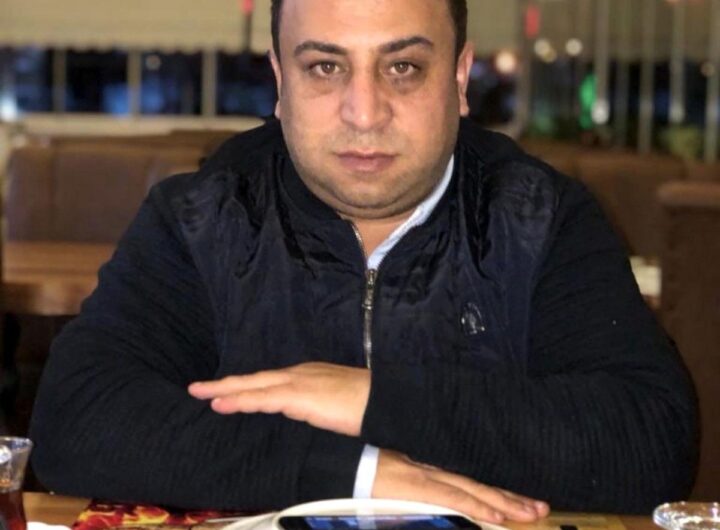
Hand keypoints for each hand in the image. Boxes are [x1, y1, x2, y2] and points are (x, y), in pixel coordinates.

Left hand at [188, 362, 369, 435]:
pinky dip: (240, 400)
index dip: (247, 386)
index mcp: (308, 375)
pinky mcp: (299, 396)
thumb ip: (316, 407)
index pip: (270, 381)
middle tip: (198, 387)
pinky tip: (222, 404)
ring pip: (253, 386)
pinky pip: (262, 399)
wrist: (386, 399)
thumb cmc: (368, 404)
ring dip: (225, 390)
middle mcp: (300, 374)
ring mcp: (299, 382)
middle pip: (255, 379)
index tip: (228, 389)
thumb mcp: (336, 405)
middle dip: (226, 383)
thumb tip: (302, 415)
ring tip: (200, 393)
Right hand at [373, 450, 549, 523]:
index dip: (496, 490)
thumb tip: (429, 488)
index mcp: (431, 466)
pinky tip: (498, 516)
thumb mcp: (395, 470)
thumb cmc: (364, 466)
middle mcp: (435, 469)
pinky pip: (455, 499)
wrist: (346, 461)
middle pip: (480, 484)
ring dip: (505, 503)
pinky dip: (478, 506)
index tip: (520, 498)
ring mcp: (429, 477)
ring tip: (532, 512)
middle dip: (511, 498)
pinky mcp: (419, 488)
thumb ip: (416, 478)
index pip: (471, 480)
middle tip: (540, 507)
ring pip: (476, 491)